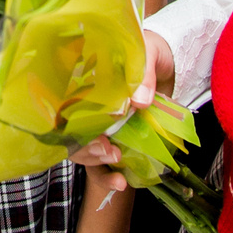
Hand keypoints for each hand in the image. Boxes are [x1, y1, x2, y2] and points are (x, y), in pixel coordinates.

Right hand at [73, 30, 174, 180]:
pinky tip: (121, 182)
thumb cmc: (150, 49)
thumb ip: (143, 73)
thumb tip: (140, 102)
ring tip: (118, 174)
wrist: (171, 58)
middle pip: (70, 136)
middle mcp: (85, 106)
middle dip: (87, 151)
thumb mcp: (148, 53)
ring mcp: (100, 124)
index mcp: (83, 82)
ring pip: (83, 153)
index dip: (71, 126)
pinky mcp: (116, 138)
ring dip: (98, 167)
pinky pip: (104, 162)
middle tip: (111, 154)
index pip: (62, 106)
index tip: (96, 137)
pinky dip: (110, 176)